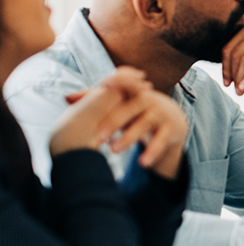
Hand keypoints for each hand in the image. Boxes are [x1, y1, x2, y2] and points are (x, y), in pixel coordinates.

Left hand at [51, 67, 188, 178]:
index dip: (118, 82)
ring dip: (129, 137)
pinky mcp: (171, 129)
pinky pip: (161, 140)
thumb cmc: (137, 111)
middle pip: (131, 107)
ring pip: (145, 124)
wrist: (172, 120)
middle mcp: (149, 100)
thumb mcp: (120, 104)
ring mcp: (162, 114)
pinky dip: (152, 151)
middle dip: (114, 121)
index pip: (125, 84)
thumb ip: (95, 99)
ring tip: (113, 151)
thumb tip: (67, 98)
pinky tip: (142, 163)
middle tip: (97, 138)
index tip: (105, 84)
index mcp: (134, 92)